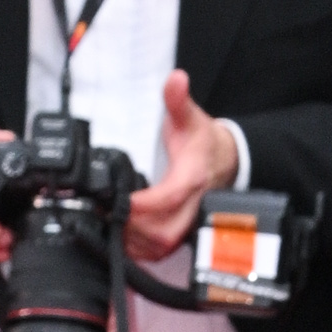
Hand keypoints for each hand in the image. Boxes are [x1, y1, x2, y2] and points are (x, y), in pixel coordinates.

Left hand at [122, 67, 238, 264]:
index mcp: (192, 178)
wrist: (226, 161)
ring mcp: (189, 224)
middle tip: (105, 215)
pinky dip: (141, 252)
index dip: (144, 204)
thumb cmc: (202, 141)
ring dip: (134, 243)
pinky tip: (121, 240)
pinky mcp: (183, 233)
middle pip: (164, 232)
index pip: (169, 197)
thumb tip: (176, 78)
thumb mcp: (191, 116)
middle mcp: (193, 206)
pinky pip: (162, 252)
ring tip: (108, 227)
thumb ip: (178, 99)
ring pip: (162, 246)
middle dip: (133, 229)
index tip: (120, 201)